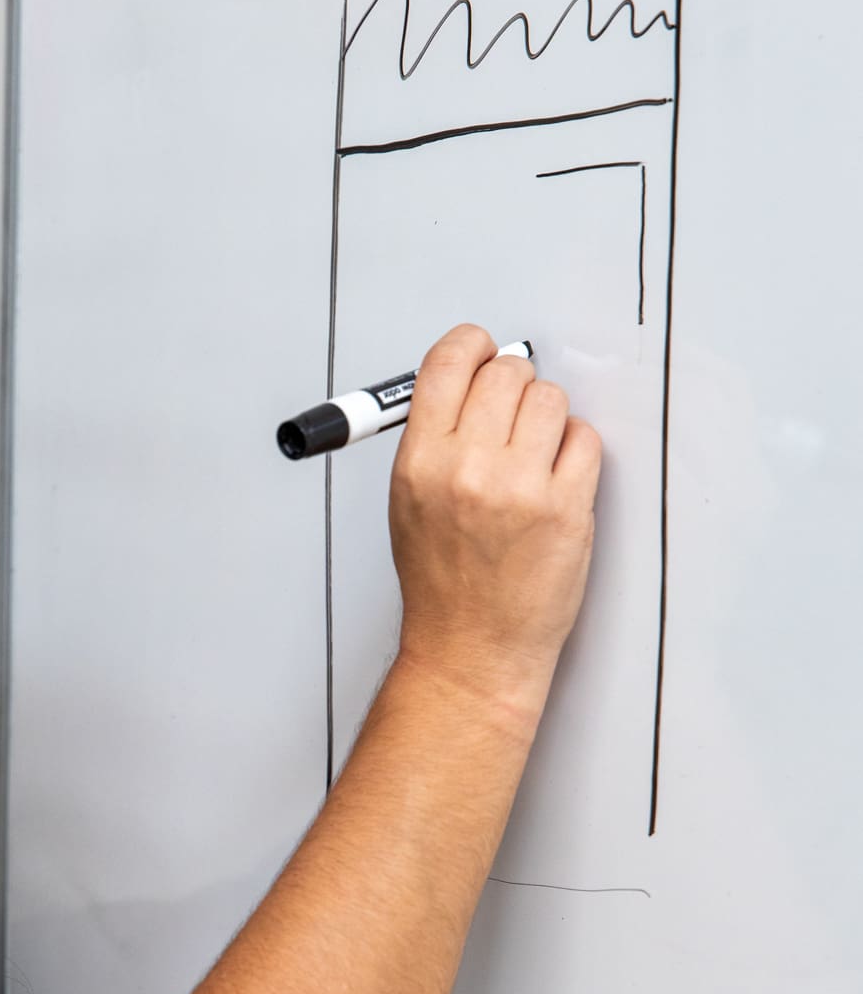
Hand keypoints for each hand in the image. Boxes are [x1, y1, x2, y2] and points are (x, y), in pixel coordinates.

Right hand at [388, 323, 601, 695]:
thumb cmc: (443, 582)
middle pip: (507, 372)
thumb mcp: (409, 500)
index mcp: (420, 461)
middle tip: (514, 415)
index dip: (473, 345)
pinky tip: (558, 478)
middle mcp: (466, 468)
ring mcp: (519, 487)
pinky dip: (576, 451)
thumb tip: (469, 383)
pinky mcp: (566, 508)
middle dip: (515, 385)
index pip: (447, 362)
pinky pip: (585, 439)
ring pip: (551, 398)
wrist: (473, 648)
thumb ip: (435, 437)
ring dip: (549, 417)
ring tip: (536, 453)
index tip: (484, 352)